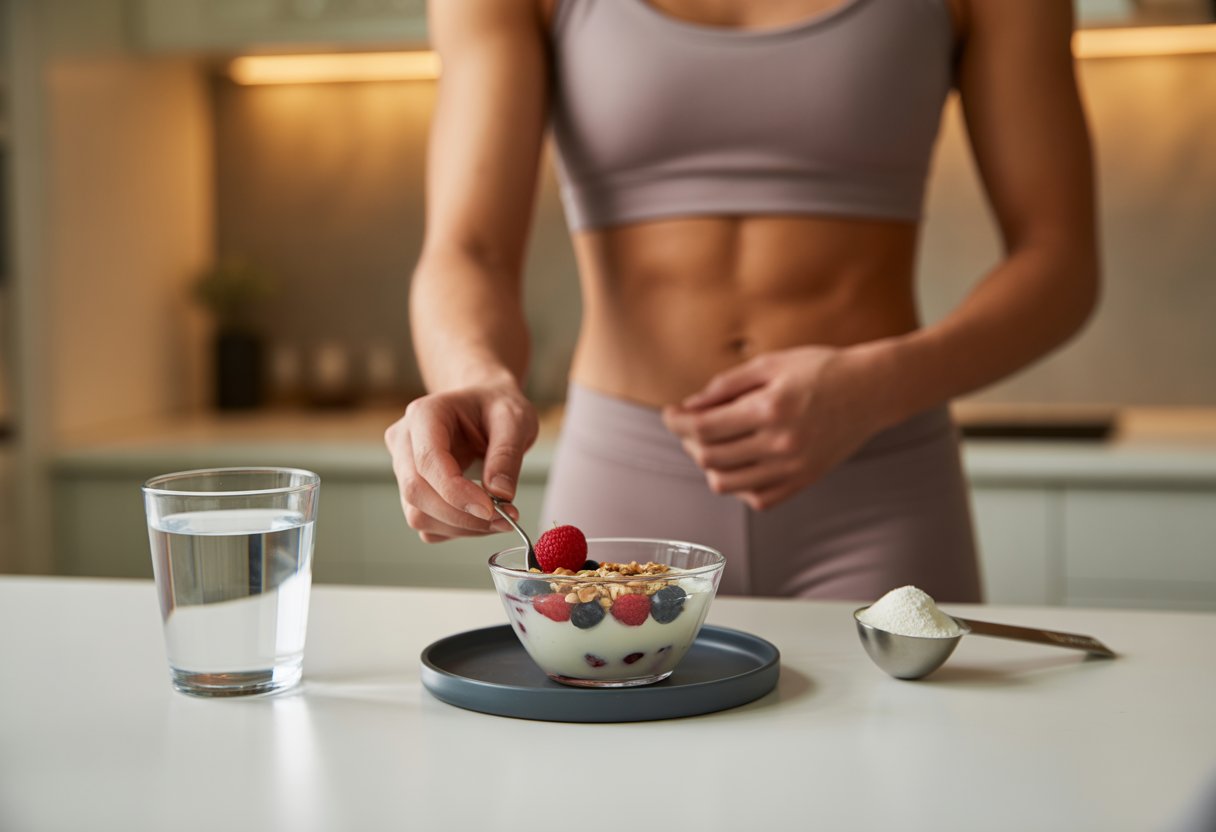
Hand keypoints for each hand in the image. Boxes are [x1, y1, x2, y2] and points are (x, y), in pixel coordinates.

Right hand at [384, 382, 537, 541]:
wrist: (486, 407)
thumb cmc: (497, 407)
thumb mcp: (514, 419)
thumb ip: (507, 454)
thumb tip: (500, 495)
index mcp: (424, 414)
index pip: (427, 461)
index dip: (456, 492)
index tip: (492, 510)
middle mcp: (404, 440)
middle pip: (416, 492)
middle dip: (462, 515)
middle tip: (506, 519)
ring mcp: (404, 468)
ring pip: (418, 515)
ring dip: (462, 526)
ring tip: (501, 518)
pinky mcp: (413, 492)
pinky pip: (428, 524)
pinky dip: (458, 529)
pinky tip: (483, 517)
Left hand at [661, 345, 887, 510]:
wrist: (872, 391)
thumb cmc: (821, 369)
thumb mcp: (771, 364)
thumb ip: (726, 386)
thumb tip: (689, 407)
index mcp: (771, 409)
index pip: (704, 428)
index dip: (676, 422)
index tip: (669, 413)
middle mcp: (781, 443)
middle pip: (709, 457)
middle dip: (687, 440)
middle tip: (688, 423)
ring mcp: (794, 468)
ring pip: (726, 483)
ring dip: (707, 464)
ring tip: (709, 443)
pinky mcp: (804, 482)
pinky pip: (755, 498)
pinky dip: (736, 484)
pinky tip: (737, 462)